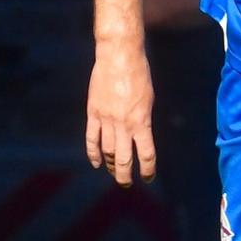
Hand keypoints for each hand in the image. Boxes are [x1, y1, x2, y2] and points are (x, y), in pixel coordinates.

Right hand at [85, 38, 155, 187]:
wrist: (118, 56)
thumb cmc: (139, 75)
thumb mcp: (148, 99)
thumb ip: (143, 120)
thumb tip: (140, 137)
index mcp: (142, 121)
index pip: (146, 154)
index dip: (148, 169)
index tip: (148, 177)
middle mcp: (124, 124)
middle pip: (124, 159)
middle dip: (125, 175)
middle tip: (126, 183)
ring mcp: (106, 119)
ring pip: (107, 152)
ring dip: (111, 166)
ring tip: (114, 173)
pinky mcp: (93, 113)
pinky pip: (92, 139)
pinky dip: (93, 153)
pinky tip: (97, 163)